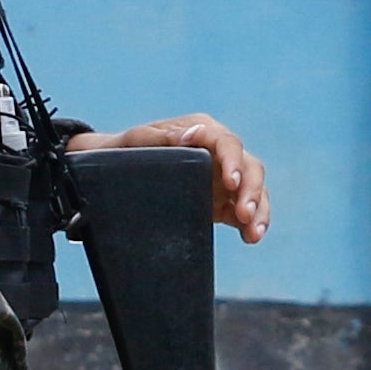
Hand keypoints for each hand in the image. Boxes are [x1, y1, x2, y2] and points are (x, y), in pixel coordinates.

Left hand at [97, 112, 269, 240]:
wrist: (112, 173)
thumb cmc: (125, 150)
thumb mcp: (137, 141)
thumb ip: (161, 137)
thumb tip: (192, 136)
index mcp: (202, 132)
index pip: (227, 143)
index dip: (234, 161)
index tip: (231, 182)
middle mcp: (218, 153)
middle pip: (249, 167)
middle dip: (251, 191)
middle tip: (245, 213)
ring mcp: (223, 178)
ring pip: (253, 190)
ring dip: (258, 210)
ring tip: (253, 233)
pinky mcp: (222, 202)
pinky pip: (243, 211)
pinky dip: (251, 224)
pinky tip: (250, 238)